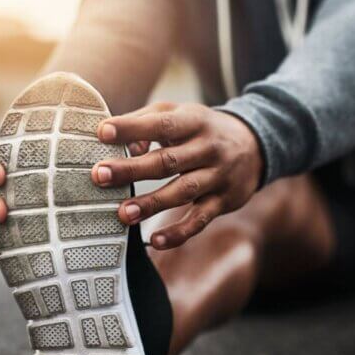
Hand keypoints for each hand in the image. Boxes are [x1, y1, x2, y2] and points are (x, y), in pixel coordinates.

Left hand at [90, 102, 262, 249]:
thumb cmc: (201, 128)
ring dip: (151, 204)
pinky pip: (200, 220)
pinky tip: (155, 241)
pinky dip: (178, 233)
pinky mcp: (223, 201)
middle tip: (99, 175)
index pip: (161, 123)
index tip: (102, 132)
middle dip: (131, 169)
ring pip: (183, 192)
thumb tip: (122, 144)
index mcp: (194, 121)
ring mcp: (218, 176)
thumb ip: (147, 122)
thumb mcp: (180, 114)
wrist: (255, 145)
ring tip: (123, 213)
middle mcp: (208, 148)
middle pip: (167, 161)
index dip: (131, 127)